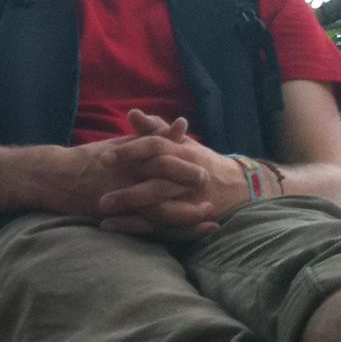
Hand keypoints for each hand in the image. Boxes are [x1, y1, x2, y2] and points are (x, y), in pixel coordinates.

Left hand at [90, 111, 237, 241]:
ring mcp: (190, 201)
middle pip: (157, 184)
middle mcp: (187, 178)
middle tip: (100, 195)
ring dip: (130, 212)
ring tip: (101, 213)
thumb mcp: (182, 143)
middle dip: (129, 191)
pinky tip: (110, 226)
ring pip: (159, 208)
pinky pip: (160, 227)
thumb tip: (132, 113)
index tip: (104, 158)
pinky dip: (134, 228)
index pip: (156, 148)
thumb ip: (155, 129)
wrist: (239, 187)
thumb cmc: (200, 161)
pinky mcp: (188, 221)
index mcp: (184, 153)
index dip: (131, 152)